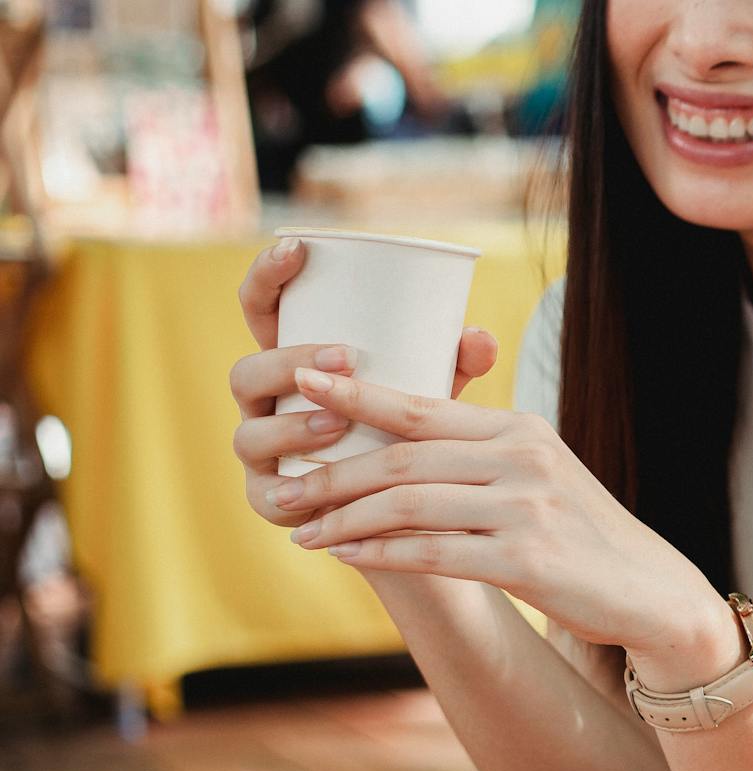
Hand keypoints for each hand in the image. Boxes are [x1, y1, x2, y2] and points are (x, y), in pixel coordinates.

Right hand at [230, 237, 497, 528]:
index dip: (267, 277)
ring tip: (338, 424)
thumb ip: (457, 363)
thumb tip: (479, 336)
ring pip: (249, 433)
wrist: (409, 512)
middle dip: (288, 362)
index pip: (263, 310)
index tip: (297, 249)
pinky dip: (286, 490)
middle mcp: (267, 404)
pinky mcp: (272, 500)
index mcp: (295, 362)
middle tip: (345, 358)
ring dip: (290, 426)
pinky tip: (305, 490)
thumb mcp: (434, 390)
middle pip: (247, 373)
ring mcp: (263, 452)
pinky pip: (264, 495)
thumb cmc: (413, 432)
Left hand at [268, 368, 733, 668]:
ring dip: (344, 517)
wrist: (650, 592)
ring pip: (409, 504)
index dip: (358, 394)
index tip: (303, 382)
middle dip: (333, 471)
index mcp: (522, 429)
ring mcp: (526, 508)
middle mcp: (523, 458)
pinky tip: (347, 555)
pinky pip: (432, 552)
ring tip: (303, 531)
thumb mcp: (541, 478)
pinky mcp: (526, 560)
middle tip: (284, 485)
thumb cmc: (584, 537)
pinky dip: (380, 553)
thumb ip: (483, 457)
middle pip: (404, 457)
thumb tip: (403, 448)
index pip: (424, 407)